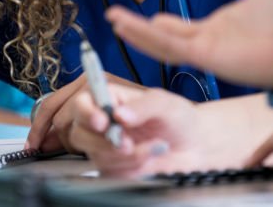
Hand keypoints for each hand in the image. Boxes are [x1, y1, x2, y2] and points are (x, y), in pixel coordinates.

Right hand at [64, 85, 208, 176]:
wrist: (193, 147)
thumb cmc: (179, 119)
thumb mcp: (166, 105)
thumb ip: (143, 106)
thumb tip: (119, 113)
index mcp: (112, 99)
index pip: (82, 102)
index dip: (86, 112)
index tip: (102, 122)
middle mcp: (104, 122)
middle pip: (80, 133)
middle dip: (106, 142)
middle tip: (129, 143)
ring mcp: (105, 146)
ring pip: (96, 156)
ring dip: (126, 156)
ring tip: (152, 147)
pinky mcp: (112, 167)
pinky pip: (110, 172)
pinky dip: (131, 169)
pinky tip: (149, 159)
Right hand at [106, 0, 272, 89]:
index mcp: (219, 29)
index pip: (181, 28)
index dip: (160, 22)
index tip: (145, 13)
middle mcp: (210, 42)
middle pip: (165, 39)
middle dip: (139, 30)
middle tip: (115, 17)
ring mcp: (208, 50)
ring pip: (162, 44)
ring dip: (137, 32)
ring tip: (113, 18)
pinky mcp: (209, 56)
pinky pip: (172, 48)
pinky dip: (148, 36)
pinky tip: (129, 26)